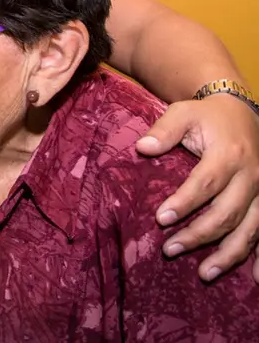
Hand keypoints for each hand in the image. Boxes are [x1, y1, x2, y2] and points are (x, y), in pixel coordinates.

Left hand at [136, 94, 258, 282]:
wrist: (241, 111)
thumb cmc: (207, 116)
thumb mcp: (183, 113)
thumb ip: (164, 130)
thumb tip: (142, 148)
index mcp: (229, 154)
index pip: (206, 183)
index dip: (184, 203)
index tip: (160, 219)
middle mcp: (252, 176)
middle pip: (227, 212)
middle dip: (199, 235)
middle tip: (169, 249)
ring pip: (251, 229)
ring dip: (228, 254)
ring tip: (204, 273)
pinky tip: (255, 278)